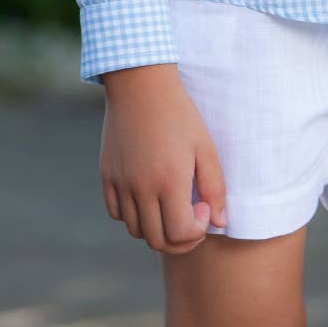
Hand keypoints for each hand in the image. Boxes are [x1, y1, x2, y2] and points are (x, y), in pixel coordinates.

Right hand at [99, 63, 227, 252]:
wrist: (141, 85)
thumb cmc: (179, 114)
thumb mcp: (204, 146)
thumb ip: (215, 187)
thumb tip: (220, 222)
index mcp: (169, 180)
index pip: (181, 234)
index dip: (198, 230)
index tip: (204, 206)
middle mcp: (141, 188)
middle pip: (158, 241)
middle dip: (180, 238)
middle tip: (192, 216)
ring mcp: (121, 183)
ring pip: (136, 231)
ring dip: (157, 228)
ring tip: (170, 204)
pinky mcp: (107, 176)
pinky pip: (116, 213)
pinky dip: (133, 215)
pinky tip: (148, 195)